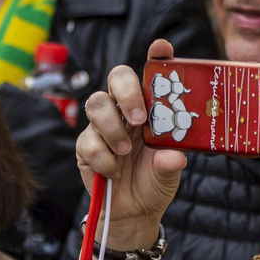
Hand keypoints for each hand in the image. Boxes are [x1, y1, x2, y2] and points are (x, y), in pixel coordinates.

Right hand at [76, 40, 186, 239]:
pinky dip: (102, 157)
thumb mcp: (169, 172)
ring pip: (96, 104)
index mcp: (150, 108)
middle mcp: (124, 110)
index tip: (162, 48)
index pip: (151, 74)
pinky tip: (114, 170)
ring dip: (113, 128)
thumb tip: (174, 157)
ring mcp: (102, 126)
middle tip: (140, 117)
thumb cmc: (155, 181)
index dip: (156, 57)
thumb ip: (171, 163)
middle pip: (116, 76)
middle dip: (127, 91)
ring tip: (126, 151)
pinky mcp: (85, 146)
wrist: (134, 212)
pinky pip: (87, 141)